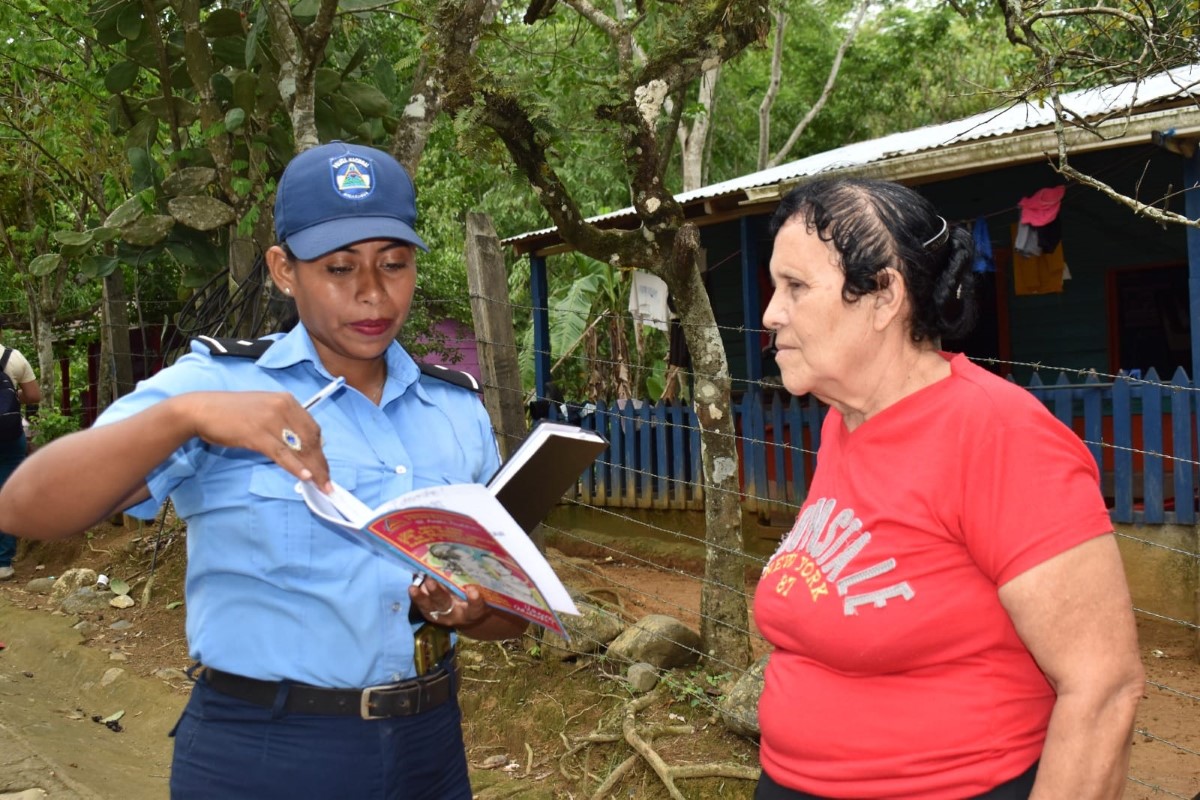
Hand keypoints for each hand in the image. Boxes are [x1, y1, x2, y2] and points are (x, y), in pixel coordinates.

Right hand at [175, 391, 330, 489]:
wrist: (202, 409)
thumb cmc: (232, 413)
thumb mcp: (265, 411)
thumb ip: (284, 423)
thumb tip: (302, 445)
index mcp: (287, 400)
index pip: (313, 428)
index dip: (321, 450)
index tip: (324, 467)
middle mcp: (283, 407)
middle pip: (310, 439)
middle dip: (320, 463)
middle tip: (326, 482)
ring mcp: (270, 419)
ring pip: (299, 448)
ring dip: (313, 469)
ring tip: (321, 485)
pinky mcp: (257, 434)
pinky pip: (282, 454)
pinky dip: (295, 466)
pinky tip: (305, 477)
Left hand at [408, 577, 488, 627]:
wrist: (469, 616)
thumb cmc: (479, 598)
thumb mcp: (482, 593)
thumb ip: (478, 582)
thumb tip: (469, 559)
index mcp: (475, 612)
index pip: (476, 607)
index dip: (474, 600)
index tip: (472, 590)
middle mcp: (457, 615)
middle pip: (446, 604)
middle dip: (437, 593)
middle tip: (430, 581)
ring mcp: (443, 616)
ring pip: (430, 607)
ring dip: (421, 597)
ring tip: (413, 588)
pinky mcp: (432, 615)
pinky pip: (423, 606)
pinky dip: (417, 596)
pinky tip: (412, 586)